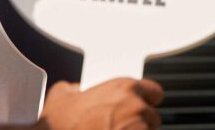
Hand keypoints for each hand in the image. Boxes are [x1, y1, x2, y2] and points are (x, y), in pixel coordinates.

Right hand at [37, 78, 163, 129]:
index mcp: (124, 88)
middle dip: (140, 124)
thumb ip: (73, 88)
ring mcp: (139, 129)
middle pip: (153, 118)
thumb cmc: (59, 124)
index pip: (155, 92)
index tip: (136, 110)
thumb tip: (74, 90)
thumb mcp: (60, 96)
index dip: (145, 102)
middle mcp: (136, 106)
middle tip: (119, 129)